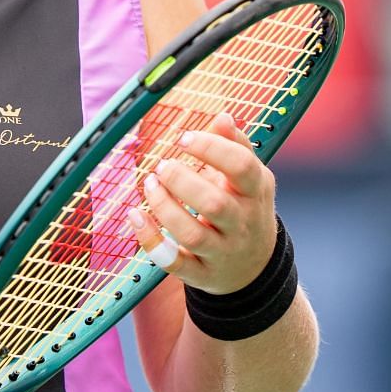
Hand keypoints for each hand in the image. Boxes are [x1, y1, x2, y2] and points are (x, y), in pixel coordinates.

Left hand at [127, 113, 277, 295]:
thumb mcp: (251, 179)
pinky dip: (150, 241)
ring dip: (164, 208)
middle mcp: (241, 224)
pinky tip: (135, 216)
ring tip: (150, 184)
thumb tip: (223, 118)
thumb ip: (237, 147)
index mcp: (255, 192)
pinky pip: (173, 262)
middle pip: (214, 203)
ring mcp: (222, 252)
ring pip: (191, 235)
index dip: (212, 149)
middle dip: (182, 181)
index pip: (242, 167)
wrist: (255, 269)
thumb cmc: (245, 210)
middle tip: (163, 166)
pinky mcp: (201, 273)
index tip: (184, 138)